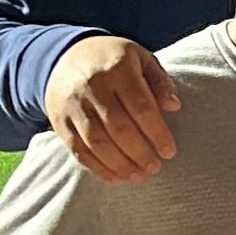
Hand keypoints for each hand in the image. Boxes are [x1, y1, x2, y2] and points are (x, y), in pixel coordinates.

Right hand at [44, 35, 181, 180]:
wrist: (64, 56)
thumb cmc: (113, 61)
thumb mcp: (140, 58)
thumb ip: (159, 81)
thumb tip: (174, 106)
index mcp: (118, 69)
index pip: (140, 106)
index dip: (156, 133)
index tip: (169, 152)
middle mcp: (93, 87)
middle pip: (118, 128)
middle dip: (139, 153)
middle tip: (154, 168)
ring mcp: (74, 106)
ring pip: (97, 142)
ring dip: (120, 165)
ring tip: (138, 176)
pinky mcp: (61, 122)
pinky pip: (78, 150)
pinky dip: (97, 168)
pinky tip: (116, 177)